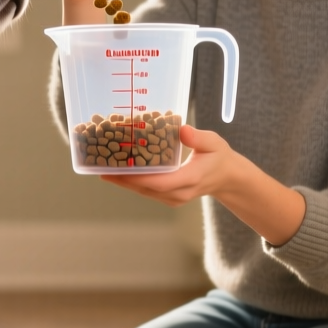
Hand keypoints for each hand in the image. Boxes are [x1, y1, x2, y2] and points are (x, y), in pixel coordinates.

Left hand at [101, 125, 230, 206]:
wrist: (227, 178)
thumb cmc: (219, 157)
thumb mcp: (214, 143)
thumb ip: (198, 137)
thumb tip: (181, 129)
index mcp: (189, 180)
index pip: (159, 183)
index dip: (137, 178)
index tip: (118, 169)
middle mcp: (179, 193)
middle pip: (145, 189)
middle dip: (122, 179)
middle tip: (101, 167)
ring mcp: (173, 198)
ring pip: (143, 192)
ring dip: (124, 182)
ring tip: (103, 168)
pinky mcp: (168, 197)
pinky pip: (147, 191)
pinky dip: (132, 182)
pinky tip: (118, 171)